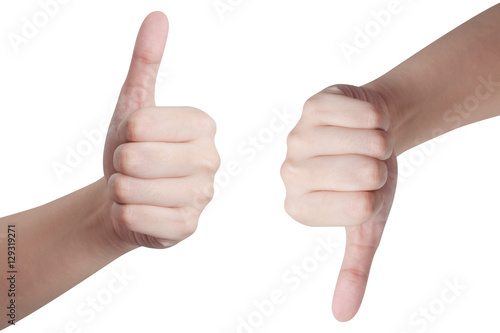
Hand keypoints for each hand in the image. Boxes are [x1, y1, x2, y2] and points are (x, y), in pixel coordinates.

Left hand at [102, 12, 219, 248]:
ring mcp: (203, 196)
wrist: (125, 198)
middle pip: (134, 157)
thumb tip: (158, 17)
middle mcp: (211, 158)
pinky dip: (126, 214)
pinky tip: (142, 211)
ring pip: (131, 189)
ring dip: (121, 190)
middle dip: (120, 164)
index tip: (139, 141)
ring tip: (138, 189)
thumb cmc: (132, 150)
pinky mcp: (188, 227)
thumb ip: (147, 62)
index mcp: (203, 125)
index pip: (140, 124)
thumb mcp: (134, 106)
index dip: (126, 134)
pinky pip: (136, 217)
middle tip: (135, 168)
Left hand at [280, 84, 397, 320]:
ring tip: (363, 143)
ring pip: (368, 141)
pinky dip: (376, 117)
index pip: (359, 207)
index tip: (362, 189)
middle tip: (364, 163)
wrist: (373, 133)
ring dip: (380, 142)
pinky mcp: (313, 104)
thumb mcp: (365, 226)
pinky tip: (359, 120)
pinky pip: (364, 113)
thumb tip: (344, 316)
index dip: (375, 195)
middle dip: (380, 168)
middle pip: (363, 173)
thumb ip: (352, 269)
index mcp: (299, 207)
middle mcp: (290, 173)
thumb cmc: (368, 180)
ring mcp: (298, 135)